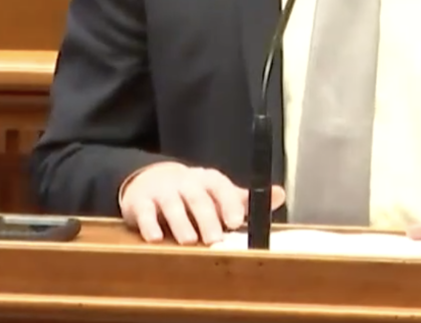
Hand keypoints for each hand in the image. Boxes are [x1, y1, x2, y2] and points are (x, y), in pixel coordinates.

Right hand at [121, 161, 285, 244]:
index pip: (220, 186)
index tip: (235, 221)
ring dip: (180, 222)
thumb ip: (244, 199)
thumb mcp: (218, 193)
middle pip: (197, 197)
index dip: (228, 202)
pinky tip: (155, 238)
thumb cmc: (193, 194)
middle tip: (214, 239)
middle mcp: (186, 182)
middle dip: (206, 217)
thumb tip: (280, 194)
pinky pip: (144, 212)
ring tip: (188, 241)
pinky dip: (149, 224)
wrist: (152, 181)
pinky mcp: (140, 202)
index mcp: (207, 180)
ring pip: (172, 203)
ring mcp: (162, 191)